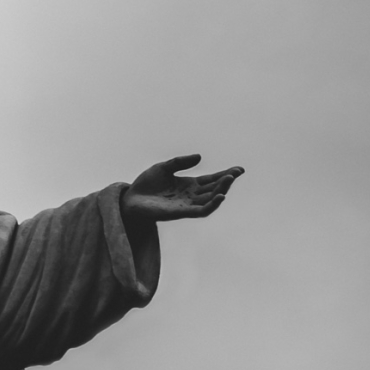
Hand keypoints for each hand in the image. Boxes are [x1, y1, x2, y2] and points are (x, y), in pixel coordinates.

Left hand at [121, 154, 242, 221]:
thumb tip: (200, 157)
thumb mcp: (163, 167)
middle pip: (214, 188)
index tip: (239, 169)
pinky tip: (220, 196)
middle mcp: (191, 195)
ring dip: (222, 190)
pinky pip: (201, 211)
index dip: (225, 174)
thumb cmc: (146, 184)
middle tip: (237, 172)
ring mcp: (188, 205)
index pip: (212, 179)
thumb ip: (180, 162)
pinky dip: (212, 205)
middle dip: (227, 180)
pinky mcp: (181, 213)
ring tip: (229, 179)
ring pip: (211, 199)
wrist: (130, 199)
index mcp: (189, 185)